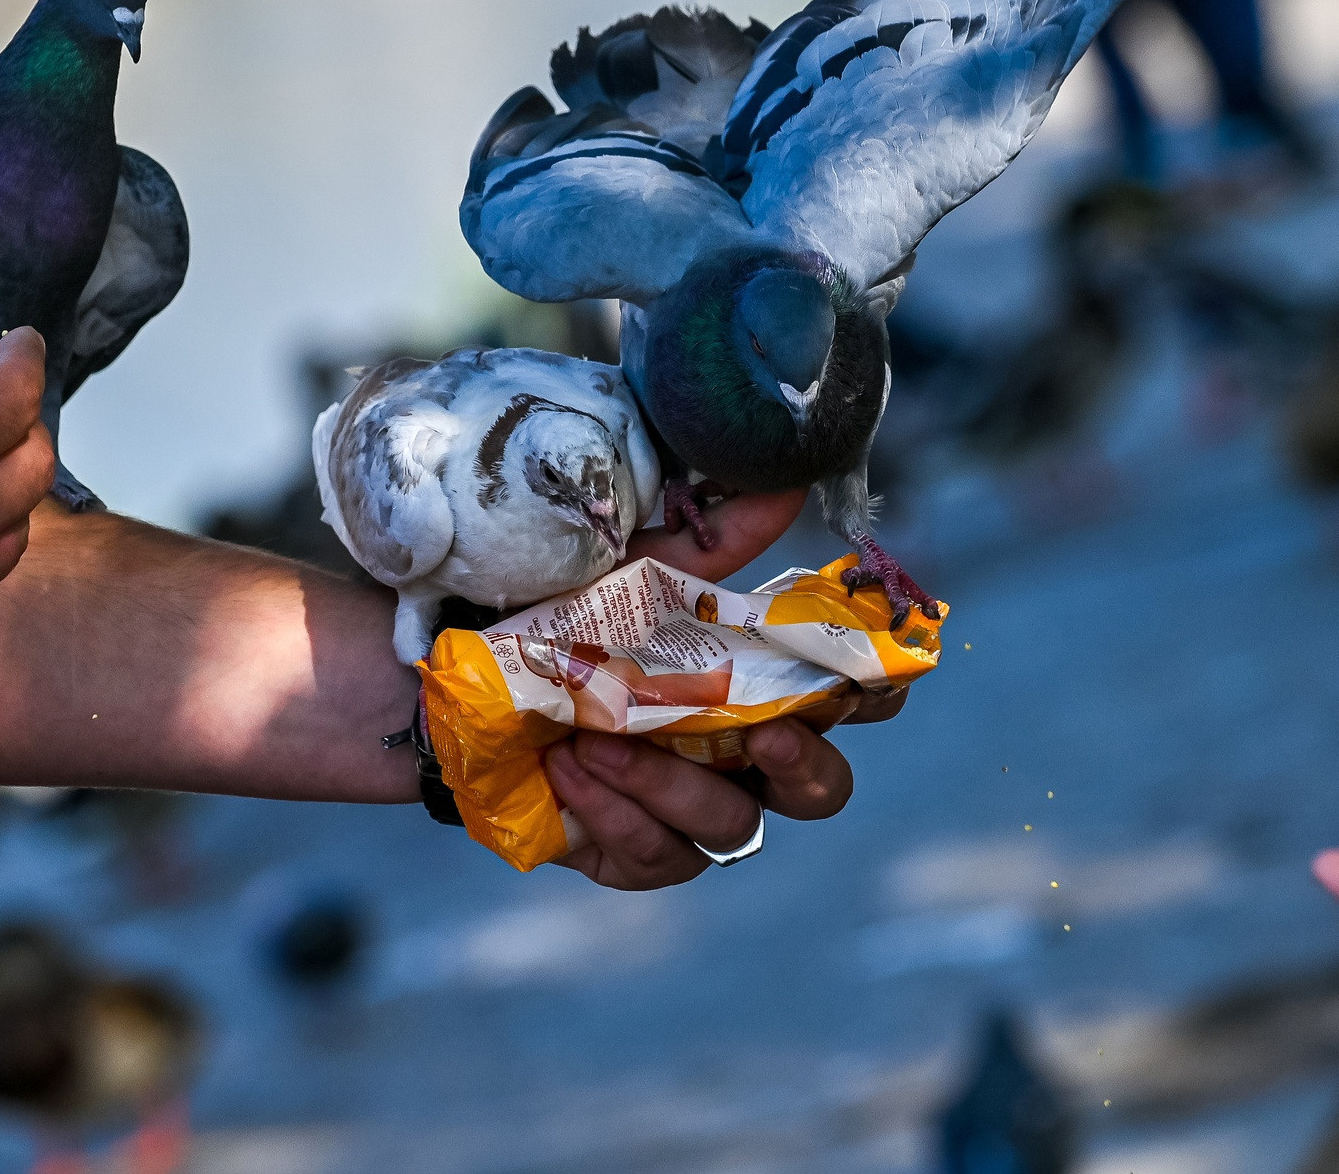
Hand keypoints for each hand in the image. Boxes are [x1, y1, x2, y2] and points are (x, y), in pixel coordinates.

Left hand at [543, 488, 878, 889]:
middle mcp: (742, 760)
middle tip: (765, 737)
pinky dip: (615, 810)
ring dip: (668, 782)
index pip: (849, 700)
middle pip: (821, 791)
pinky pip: (656, 853)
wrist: (464, 684)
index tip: (859, 678)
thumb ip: (714, 543)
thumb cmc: (561, 624)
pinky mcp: (639, 855)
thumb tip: (787, 484)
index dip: (874, 696)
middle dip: (805, 767)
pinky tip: (570, 769)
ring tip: (596, 737)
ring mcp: (693, 814)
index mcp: (758, 687)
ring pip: (730, 824)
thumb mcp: (633, 575)